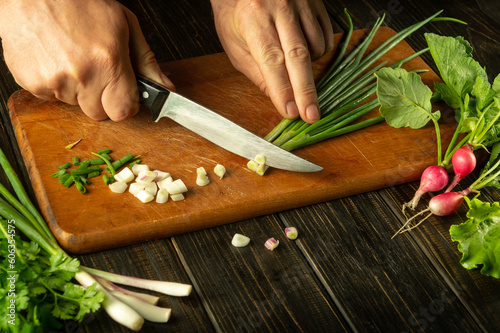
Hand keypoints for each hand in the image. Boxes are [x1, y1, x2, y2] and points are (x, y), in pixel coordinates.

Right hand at [0, 0, 173, 120]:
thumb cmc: (78, 1)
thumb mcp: (124, 23)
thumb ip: (146, 60)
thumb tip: (165, 87)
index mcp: (108, 62)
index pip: (123, 111)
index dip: (125, 104)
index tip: (122, 93)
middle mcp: (82, 75)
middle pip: (99, 113)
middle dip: (101, 98)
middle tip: (95, 70)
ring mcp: (54, 81)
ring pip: (75, 104)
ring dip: (77, 89)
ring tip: (71, 57)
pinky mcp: (31, 82)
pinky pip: (50, 97)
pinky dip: (54, 84)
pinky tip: (55, 59)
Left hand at [210, 0, 332, 122]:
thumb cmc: (235, 15)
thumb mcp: (235, 45)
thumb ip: (257, 72)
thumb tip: (279, 99)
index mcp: (253, 17)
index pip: (271, 60)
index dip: (282, 89)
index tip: (290, 112)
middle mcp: (279, 6)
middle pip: (298, 56)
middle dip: (305, 90)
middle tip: (311, 116)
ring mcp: (301, 3)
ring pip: (315, 47)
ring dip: (308, 69)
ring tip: (293, 68)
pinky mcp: (316, 3)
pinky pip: (326, 36)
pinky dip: (318, 52)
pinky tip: (304, 53)